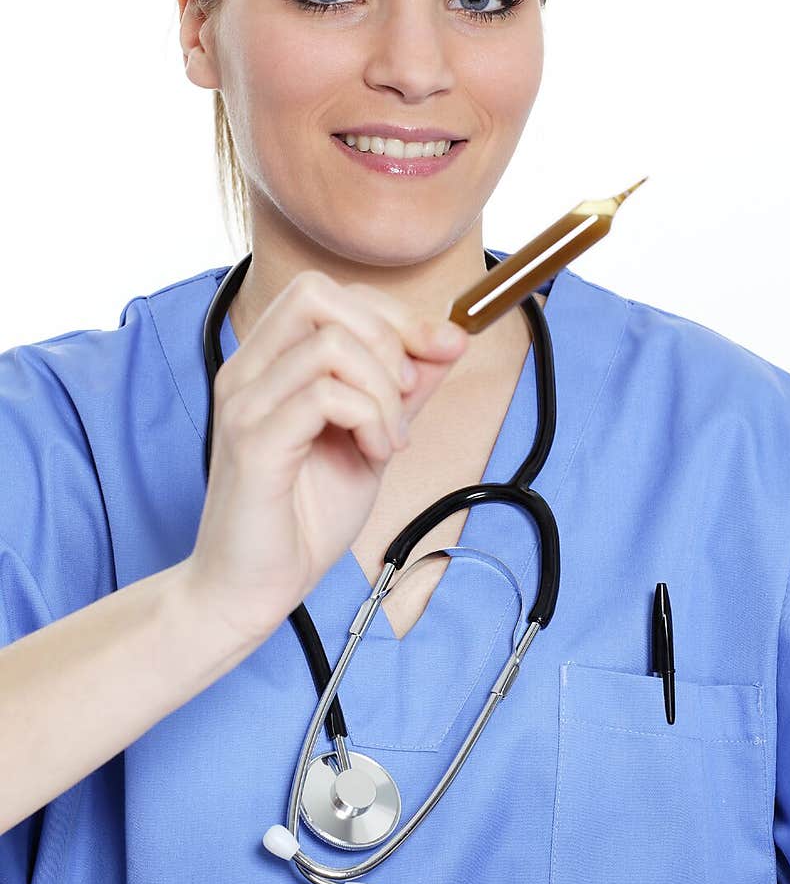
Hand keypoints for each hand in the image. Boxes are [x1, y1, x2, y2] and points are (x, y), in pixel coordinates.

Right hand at [185, 269, 468, 646]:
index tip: (442, 350)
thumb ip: (404, 390)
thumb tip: (450, 339)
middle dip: (386, 338)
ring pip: (331, 345)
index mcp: (269, 362)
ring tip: (387, 439)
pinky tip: (374, 454)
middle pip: (318, 294)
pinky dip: (369, 419)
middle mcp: (248, 370)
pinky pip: (325, 396)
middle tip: (404, 398)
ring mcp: (245, 404)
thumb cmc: (302, 518)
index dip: (396, 315)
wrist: (250, 589)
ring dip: (382, 391)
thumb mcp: (371, 440)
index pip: (331, 293)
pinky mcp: (253, 443)